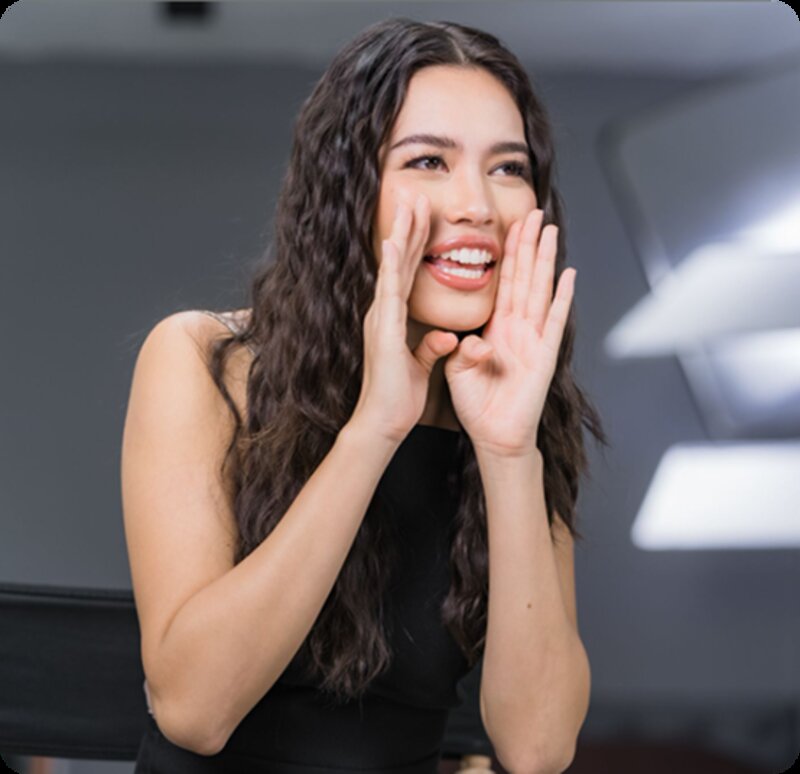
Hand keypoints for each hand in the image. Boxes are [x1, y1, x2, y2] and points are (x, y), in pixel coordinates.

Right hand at [351, 193, 458, 442]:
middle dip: (408, 227)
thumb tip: (446, 336)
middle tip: (414, 195)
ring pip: (393, 268)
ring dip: (401, 234)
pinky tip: (396, 242)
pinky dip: (393, 266)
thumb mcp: (421, 364)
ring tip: (407, 204)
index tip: (422, 216)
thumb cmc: (399, 396)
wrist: (383, 421)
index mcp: (392, 317)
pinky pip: (390, 292)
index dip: (415, 243)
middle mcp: (384, 311)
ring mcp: (380, 317)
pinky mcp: (384, 329)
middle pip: (400, 262)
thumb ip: (431, 347)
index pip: (408, 273)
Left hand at [443, 207, 575, 456]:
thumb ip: (461, 348)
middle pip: (524, 277)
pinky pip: (555, 322)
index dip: (506, 254)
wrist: (493, 435)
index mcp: (495, 328)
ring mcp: (533, 339)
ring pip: (540, 290)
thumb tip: (475, 339)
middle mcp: (517, 328)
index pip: (502, 282)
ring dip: (545, 260)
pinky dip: (562, 298)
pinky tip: (568, 275)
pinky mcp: (544, 355)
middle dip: (528, 244)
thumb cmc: (477, 404)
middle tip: (534, 213)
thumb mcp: (457, 369)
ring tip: (550, 231)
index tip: (511, 226)